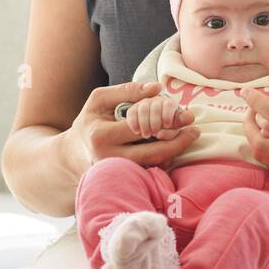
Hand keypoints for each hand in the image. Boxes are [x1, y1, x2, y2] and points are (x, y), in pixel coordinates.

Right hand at [66, 81, 199, 170]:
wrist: (72, 155)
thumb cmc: (90, 122)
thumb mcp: (100, 100)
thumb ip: (128, 90)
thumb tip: (157, 88)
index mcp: (101, 136)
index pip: (140, 127)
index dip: (165, 120)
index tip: (186, 115)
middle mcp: (108, 158)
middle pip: (151, 153)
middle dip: (177, 141)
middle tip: (195, 131)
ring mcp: (116, 173)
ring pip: (153, 165)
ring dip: (174, 152)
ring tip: (190, 136)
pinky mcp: (124, 180)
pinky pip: (150, 172)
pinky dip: (165, 160)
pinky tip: (175, 147)